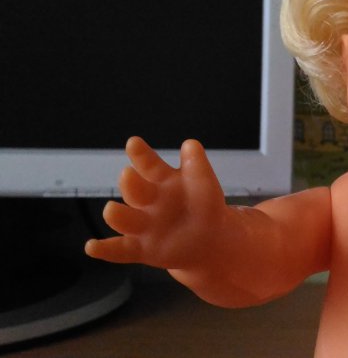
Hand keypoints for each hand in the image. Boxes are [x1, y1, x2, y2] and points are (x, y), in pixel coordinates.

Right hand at [85, 136, 227, 270]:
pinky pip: (119, 250)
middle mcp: (145, 200)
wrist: (210, 240)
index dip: (141, 154)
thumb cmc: (204, 206)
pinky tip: (92, 247)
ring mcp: (141, 225)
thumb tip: (190, 144)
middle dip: (129, 182)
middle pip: (133, 189)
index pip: (148, 165)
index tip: (134, 143)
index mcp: (161, 180)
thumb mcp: (204, 185)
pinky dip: (104, 249)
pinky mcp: (139, 249)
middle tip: (128, 174)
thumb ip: (197, 166)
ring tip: (111, 210)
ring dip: (115, 214)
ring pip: (122, 218)